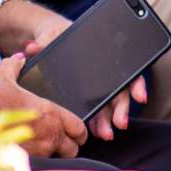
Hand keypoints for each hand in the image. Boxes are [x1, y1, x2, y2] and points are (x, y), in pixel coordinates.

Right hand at [0, 53, 87, 158]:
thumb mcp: (2, 80)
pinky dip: (40, 162)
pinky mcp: (27, 164)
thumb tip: (19, 58)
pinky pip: (43, 166)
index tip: (73, 131)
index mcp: (51, 114)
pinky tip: (30, 156)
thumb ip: (13, 66)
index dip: (78, 131)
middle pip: (73, 148)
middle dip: (68, 146)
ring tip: (44, 148)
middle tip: (60, 142)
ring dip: (55, 155)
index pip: (79, 127)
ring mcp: (39, 151)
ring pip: (58, 159)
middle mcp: (50, 134)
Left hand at [15, 25, 147, 142]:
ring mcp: (96, 88)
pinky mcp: (85, 99)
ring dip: (108, 121)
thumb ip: (44, 42)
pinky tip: (94, 132)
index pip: (128, 70)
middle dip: (122, 110)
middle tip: (119, 123)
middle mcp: (105, 75)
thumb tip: (32, 47)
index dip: (136, 84)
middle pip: (119, 93)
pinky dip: (96, 122)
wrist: (49, 40)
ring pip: (108, 106)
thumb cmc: (56, 36)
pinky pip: (95, 112)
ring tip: (105, 134)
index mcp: (104, 57)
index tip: (139, 96)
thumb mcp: (51, 36)